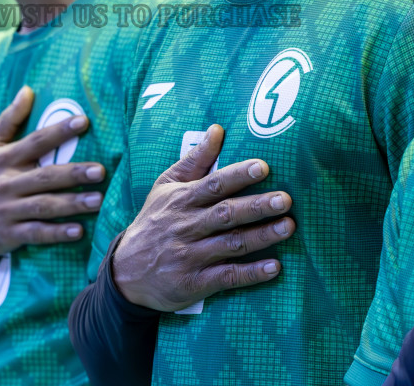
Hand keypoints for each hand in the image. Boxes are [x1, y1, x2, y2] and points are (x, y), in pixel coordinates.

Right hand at [0, 86, 107, 264]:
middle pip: (44, 177)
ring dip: (71, 204)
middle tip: (101, 170)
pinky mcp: (9, 235)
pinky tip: (78, 231)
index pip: (35, 142)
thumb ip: (8, 120)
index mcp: (3, 159)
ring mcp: (7, 210)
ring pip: (43, 206)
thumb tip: (27, 90)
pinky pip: (36, 233)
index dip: (58, 131)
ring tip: (99, 199)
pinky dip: (56, 233)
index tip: (84, 121)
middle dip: (73, 173)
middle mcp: (5, 184)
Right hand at [111, 124, 292, 311]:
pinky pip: (227, 277)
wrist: (125, 271)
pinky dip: (251, 273)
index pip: (213, 185)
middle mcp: (187, 227)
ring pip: (231, 244)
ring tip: (288, 227)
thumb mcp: (165, 188)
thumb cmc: (154, 222)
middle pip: (226, 214)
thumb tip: (217, 130)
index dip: (238, 175)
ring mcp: (190, 256)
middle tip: (285, 199)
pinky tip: (274, 267)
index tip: (264, 166)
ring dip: (261, 237)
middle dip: (257, 206)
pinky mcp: (195, 283)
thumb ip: (194, 161)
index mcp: (182, 200)